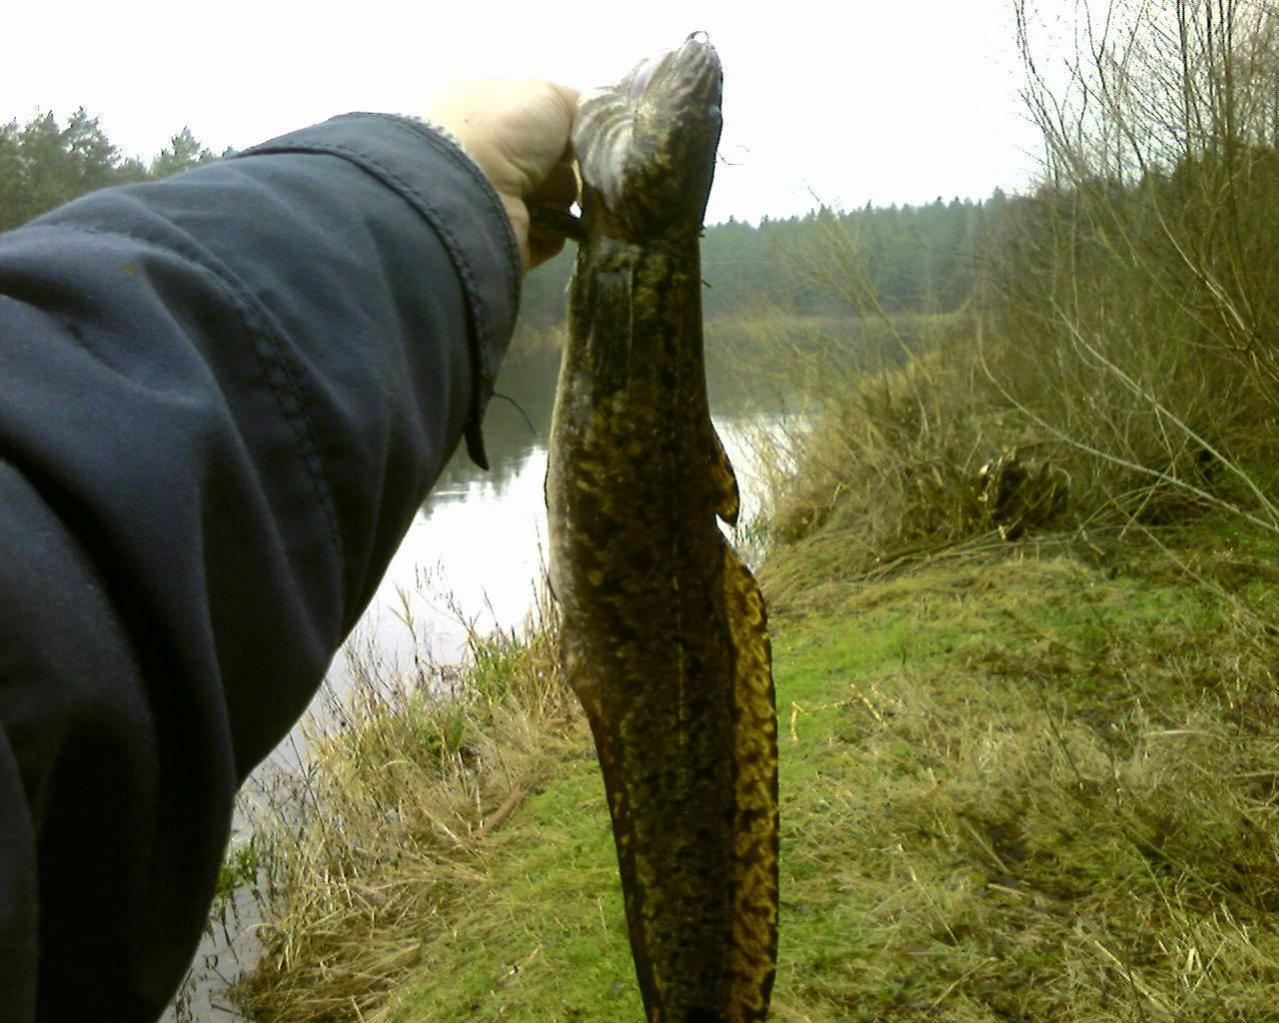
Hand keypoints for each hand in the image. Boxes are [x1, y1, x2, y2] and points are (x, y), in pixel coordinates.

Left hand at [426, 79, 579, 270]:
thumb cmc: (505, 128)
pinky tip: (546, 219)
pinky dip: (558, 229)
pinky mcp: (506, 236)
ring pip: (557, 196)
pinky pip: (553, 233)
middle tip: (580, 166)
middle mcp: (487, 150)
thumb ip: (581, 105)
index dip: (569, 125)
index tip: (589, 134)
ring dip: (564, 197)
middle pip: (554, 159)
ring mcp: (494, 196)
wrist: (469, 190)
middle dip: (572, 164)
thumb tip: (597, 126)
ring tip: (552, 194)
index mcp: (485, 108)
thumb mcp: (549, 94)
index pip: (541, 117)